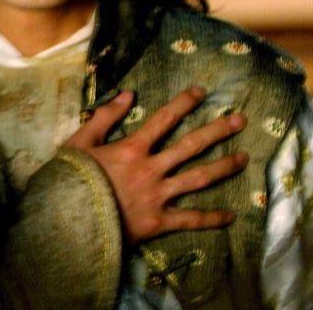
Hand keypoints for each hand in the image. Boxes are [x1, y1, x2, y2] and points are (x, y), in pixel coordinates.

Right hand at [64, 86, 247, 243]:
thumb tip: (128, 94)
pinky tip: (230, 216)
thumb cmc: (70, 178)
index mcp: (132, 148)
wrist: (68, 216)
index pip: (163, 119)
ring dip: (223, 168)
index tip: (201, 91)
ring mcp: (158, 195)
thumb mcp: (80, 141)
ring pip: (198, 179)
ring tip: (243, 159)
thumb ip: (104, 117)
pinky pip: (190, 219)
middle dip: (217, 131)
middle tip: (240, 120)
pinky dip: (211, 218)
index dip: (183, 103)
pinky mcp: (159, 221)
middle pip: (191, 146)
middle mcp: (151, 168)